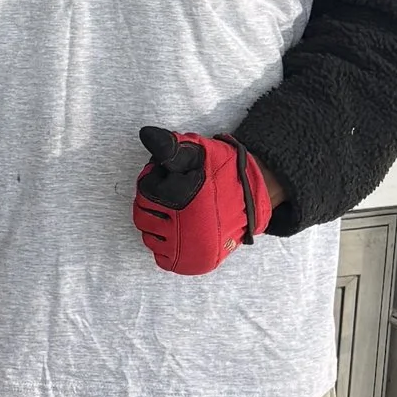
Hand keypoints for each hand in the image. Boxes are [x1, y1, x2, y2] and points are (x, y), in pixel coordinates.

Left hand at [133, 125, 272, 274]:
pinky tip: (177, 231)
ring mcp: (188, 247)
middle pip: (143, 215)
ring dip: (156, 224)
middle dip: (152, 202)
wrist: (253, 199)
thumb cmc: (225, 172)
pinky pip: (161, 257)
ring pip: (150, 237)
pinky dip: (164, 245)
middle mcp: (184, 226)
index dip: (153, 179)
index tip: (167, 176)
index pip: (145, 189)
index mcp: (182, 197)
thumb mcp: (198, 151)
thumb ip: (171, 146)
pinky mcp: (192, 261)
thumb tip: (146, 135)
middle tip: (172, 195)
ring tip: (176, 213)